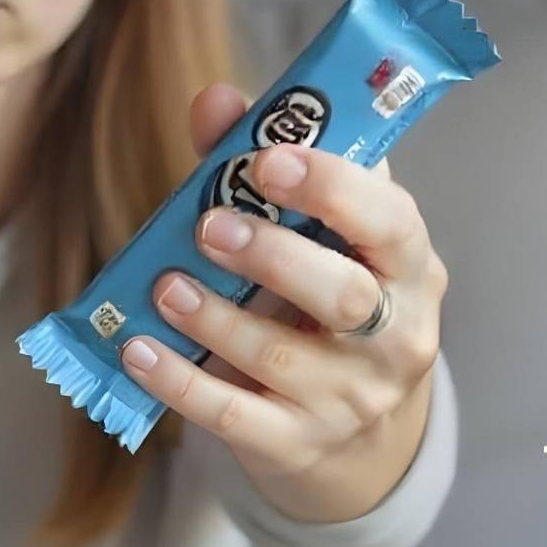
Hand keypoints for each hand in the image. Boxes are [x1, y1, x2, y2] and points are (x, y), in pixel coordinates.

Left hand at [119, 83, 446, 487]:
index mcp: (409, 266)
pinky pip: (235, 414)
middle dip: (274, 257)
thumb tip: (215, 102)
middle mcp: (394, 336)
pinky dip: (180, 383)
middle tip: (209, 226)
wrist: (356, 436)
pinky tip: (137, 350)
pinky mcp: (297, 445)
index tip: (268, 159)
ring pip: (283, 356)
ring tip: (165, 286)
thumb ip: (266, 162)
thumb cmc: (328, 298)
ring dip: (217, 319)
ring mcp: (350, 399)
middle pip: (344, 297)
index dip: (333, 188)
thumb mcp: (321, 233)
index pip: (392, 222)